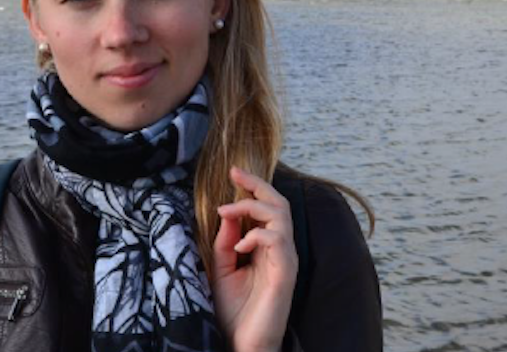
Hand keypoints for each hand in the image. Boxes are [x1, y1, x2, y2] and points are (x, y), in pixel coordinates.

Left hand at [211, 166, 297, 351]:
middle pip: (279, 203)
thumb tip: (226, 212)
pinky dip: (257, 235)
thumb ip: (224, 243)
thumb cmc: (235, 312)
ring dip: (253, 206)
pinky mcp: (286, 273)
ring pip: (282, 215)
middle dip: (257, 184)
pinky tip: (239, 246)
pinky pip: (278, 240)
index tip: (233, 172)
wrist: (244, 344)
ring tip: (228, 212)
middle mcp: (280, 250)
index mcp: (266, 247)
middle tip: (235, 174)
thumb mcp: (221, 270)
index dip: (252, 187)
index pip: (266, 207)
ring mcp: (285, 260)